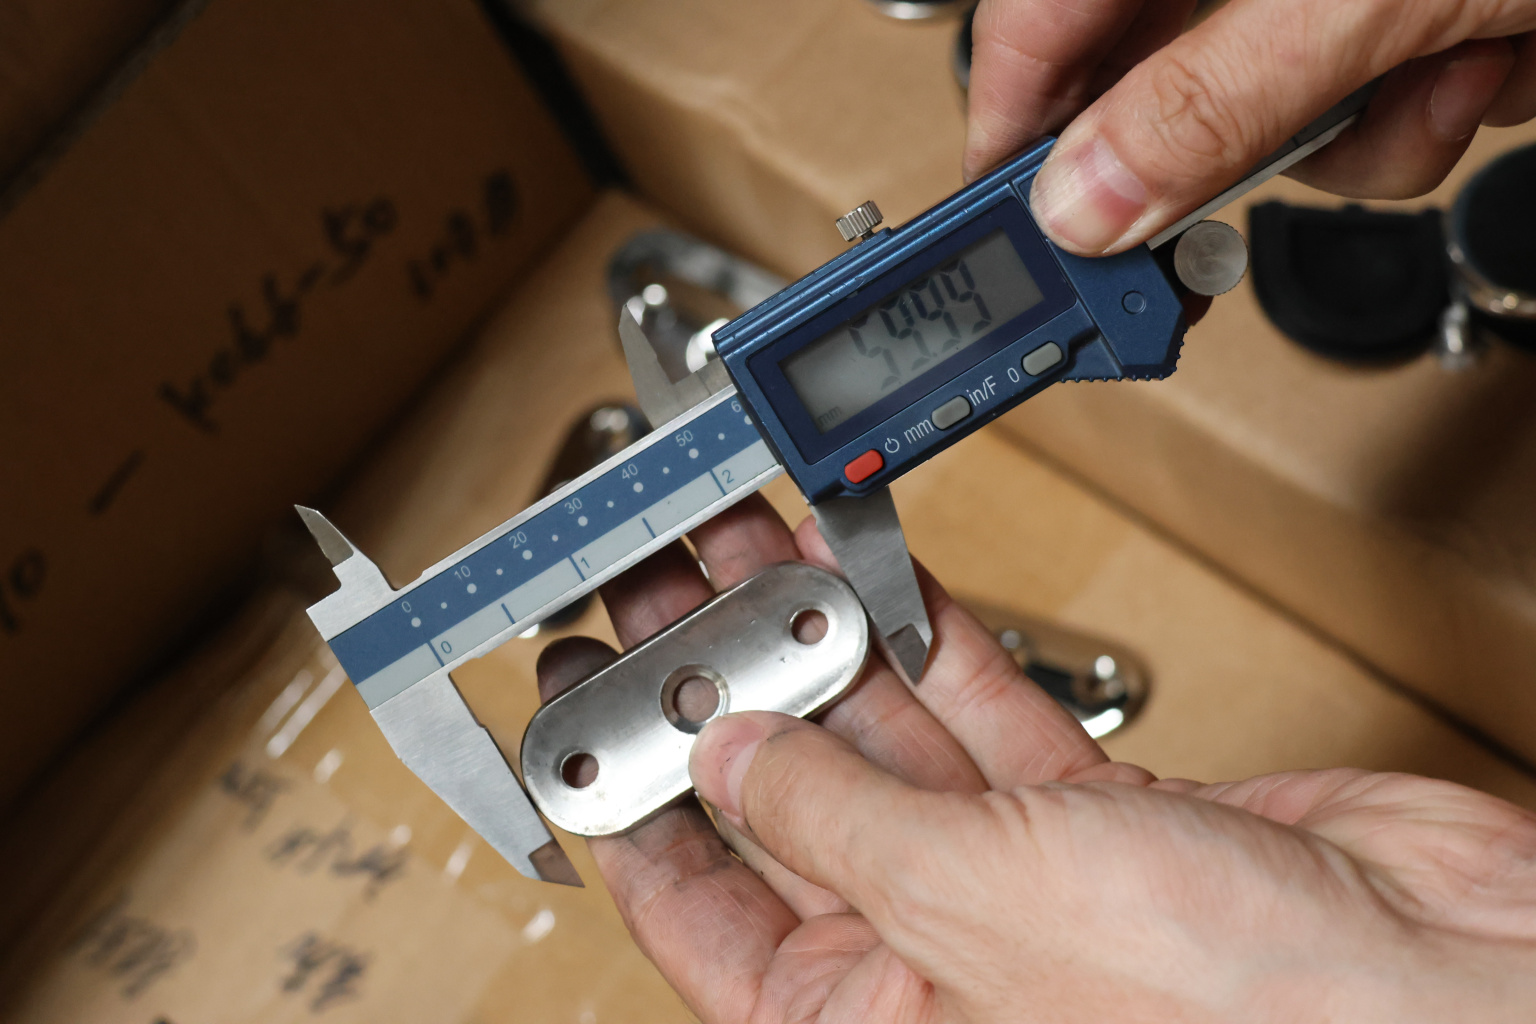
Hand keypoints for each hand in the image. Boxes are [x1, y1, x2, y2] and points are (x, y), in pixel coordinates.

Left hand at [536, 496, 1535, 1021]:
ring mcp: (1014, 874)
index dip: (625, 796)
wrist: (1439, 984)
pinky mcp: (1094, 806)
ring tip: (735, 542)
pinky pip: (979, 701)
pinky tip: (857, 562)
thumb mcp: (960, 904)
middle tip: (654, 583)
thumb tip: (731, 754)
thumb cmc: (1225, 1021)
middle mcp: (927, 956)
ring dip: (806, 632)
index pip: (694, 907)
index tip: (578, 700)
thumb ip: (828, 821)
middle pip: (779, 796)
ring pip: (878, 731)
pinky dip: (921, 630)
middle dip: (715, 679)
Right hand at [964, 0, 1535, 254]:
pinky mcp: (1423, 19)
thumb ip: (1212, 99)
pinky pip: (1380, 110)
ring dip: (1368, 130)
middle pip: (1164, 73)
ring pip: (1281, 114)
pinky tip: (1498, 57)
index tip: (1005, 219)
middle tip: (1202, 217)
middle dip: (1230, 141)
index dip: (1016, 116)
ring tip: (1453, 73)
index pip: (1047, 9)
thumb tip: (1081, 199)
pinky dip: (1444, 110)